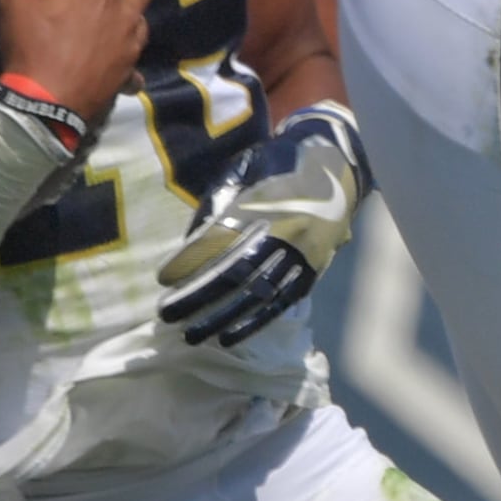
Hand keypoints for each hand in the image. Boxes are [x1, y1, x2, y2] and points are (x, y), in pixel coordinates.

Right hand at [0, 0, 150, 125]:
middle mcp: (123, 14)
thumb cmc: (32, 49)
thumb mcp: (13, 1)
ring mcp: (128, 47)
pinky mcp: (125, 76)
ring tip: (106, 11)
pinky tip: (114, 61)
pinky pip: (133, 63)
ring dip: (127, 9)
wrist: (42, 110)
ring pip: (139, 19)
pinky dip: (125, 57)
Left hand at [156, 102, 367, 345]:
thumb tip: (188, 241)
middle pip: (235, 273)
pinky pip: (282, 302)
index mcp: (264, 204)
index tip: (162, 278)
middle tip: (167, 315)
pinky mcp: (313, 270)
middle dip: (199, 297)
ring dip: (224, 318)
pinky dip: (255, 321)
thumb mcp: (244, 167)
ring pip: (258, 295)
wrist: (337, 164)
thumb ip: (217, 200)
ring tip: (193, 335)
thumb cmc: (279, 163)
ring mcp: (301, 254)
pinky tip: (230, 336)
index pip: (219, 238)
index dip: (190, 260)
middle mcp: (284, 232)